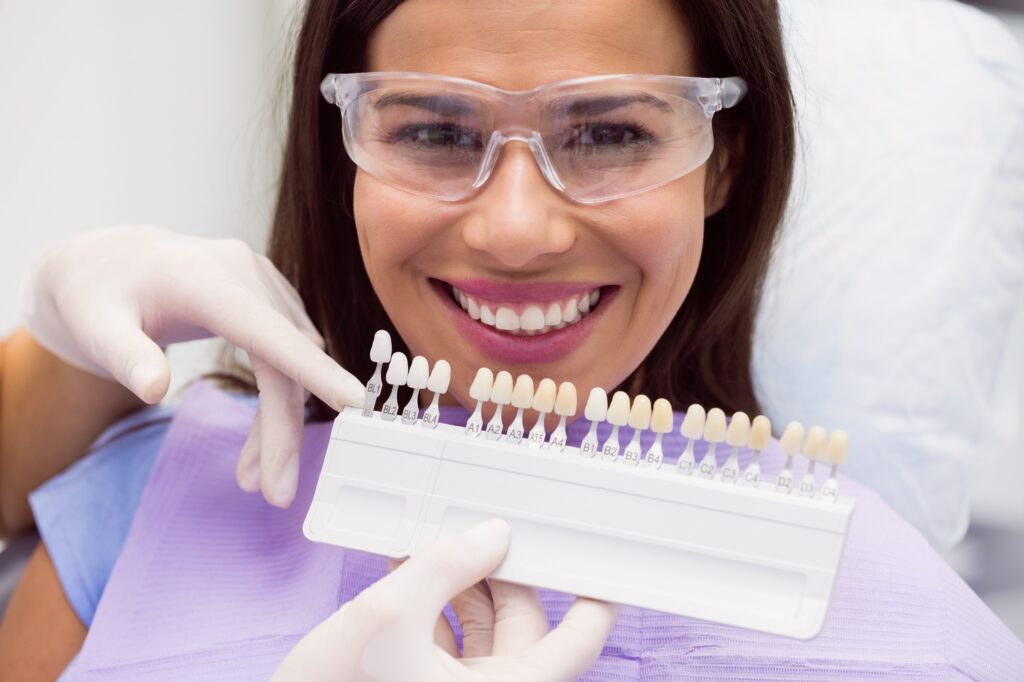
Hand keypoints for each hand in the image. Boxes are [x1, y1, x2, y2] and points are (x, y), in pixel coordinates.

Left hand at [22, 225, 365, 506]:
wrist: (107, 262)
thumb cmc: (94, 295)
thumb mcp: (92, 326)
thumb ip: (124, 356)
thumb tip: (152, 391)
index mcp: (205, 280)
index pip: (269, 332)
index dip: (314, 370)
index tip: (354, 403)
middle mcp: (245, 275)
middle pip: (284, 362)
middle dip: (283, 430)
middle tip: (276, 492)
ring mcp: (262, 284)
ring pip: (291, 364)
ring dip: (279, 422)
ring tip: (251, 476)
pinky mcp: (269, 299)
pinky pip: (287, 355)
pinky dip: (278, 400)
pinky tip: (259, 438)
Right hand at [273, 519, 618, 681]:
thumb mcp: (388, 617)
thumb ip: (444, 565)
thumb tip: (492, 533)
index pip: (580, 638)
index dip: (596, 591)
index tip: (598, 550)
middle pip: (525, 622)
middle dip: (503, 568)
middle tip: (486, 521)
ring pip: (483, 627)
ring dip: (461, 579)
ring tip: (438, 536)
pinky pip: (446, 637)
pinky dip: (433, 600)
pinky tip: (410, 564)